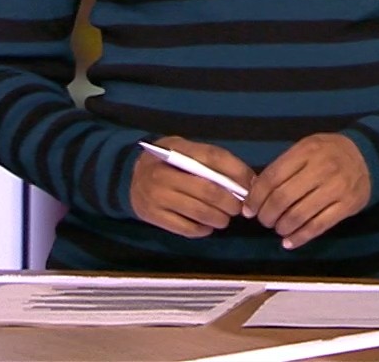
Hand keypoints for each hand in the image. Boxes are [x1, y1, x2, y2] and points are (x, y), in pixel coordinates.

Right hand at [127, 137, 254, 238]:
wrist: (128, 178)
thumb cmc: (166, 162)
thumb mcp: (186, 150)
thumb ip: (214, 160)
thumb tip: (249, 180)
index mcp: (175, 151)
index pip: (213, 159)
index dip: (237, 173)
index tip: (250, 186)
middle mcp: (163, 174)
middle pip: (208, 191)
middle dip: (230, 202)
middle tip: (239, 208)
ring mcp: (156, 196)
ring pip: (198, 212)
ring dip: (219, 218)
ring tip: (225, 218)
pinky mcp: (153, 216)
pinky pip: (185, 228)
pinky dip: (202, 229)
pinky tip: (207, 225)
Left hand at [244, 133, 370, 249]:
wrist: (369, 156)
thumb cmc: (331, 152)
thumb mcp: (307, 147)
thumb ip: (284, 166)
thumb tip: (256, 193)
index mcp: (307, 151)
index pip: (272, 177)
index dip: (256, 197)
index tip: (249, 209)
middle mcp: (321, 168)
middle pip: (283, 198)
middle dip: (266, 215)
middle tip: (263, 220)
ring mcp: (336, 188)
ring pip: (299, 215)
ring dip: (281, 227)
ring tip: (278, 228)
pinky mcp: (347, 205)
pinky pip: (318, 226)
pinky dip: (300, 237)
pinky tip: (289, 242)